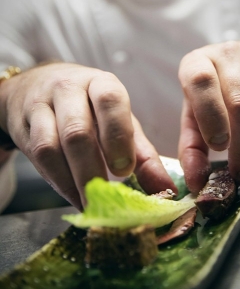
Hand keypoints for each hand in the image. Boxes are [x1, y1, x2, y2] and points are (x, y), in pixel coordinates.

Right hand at [0, 63, 174, 208]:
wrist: (36, 86)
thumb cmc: (87, 105)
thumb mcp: (117, 120)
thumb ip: (142, 154)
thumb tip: (166, 191)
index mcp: (100, 83)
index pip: (109, 100)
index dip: (118, 136)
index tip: (125, 170)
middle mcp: (69, 88)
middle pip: (77, 130)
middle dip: (92, 169)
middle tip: (107, 198)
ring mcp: (42, 105)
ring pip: (51, 146)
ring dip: (72, 181)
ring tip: (91, 205)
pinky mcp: (23, 124)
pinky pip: (37, 156)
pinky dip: (57, 182)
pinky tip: (73, 197)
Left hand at [178, 40, 239, 192]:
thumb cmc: (211, 94)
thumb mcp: (193, 113)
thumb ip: (191, 146)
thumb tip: (196, 181)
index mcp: (197, 62)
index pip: (202, 82)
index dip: (211, 115)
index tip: (218, 147)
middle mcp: (226, 55)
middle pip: (239, 101)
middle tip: (239, 172)